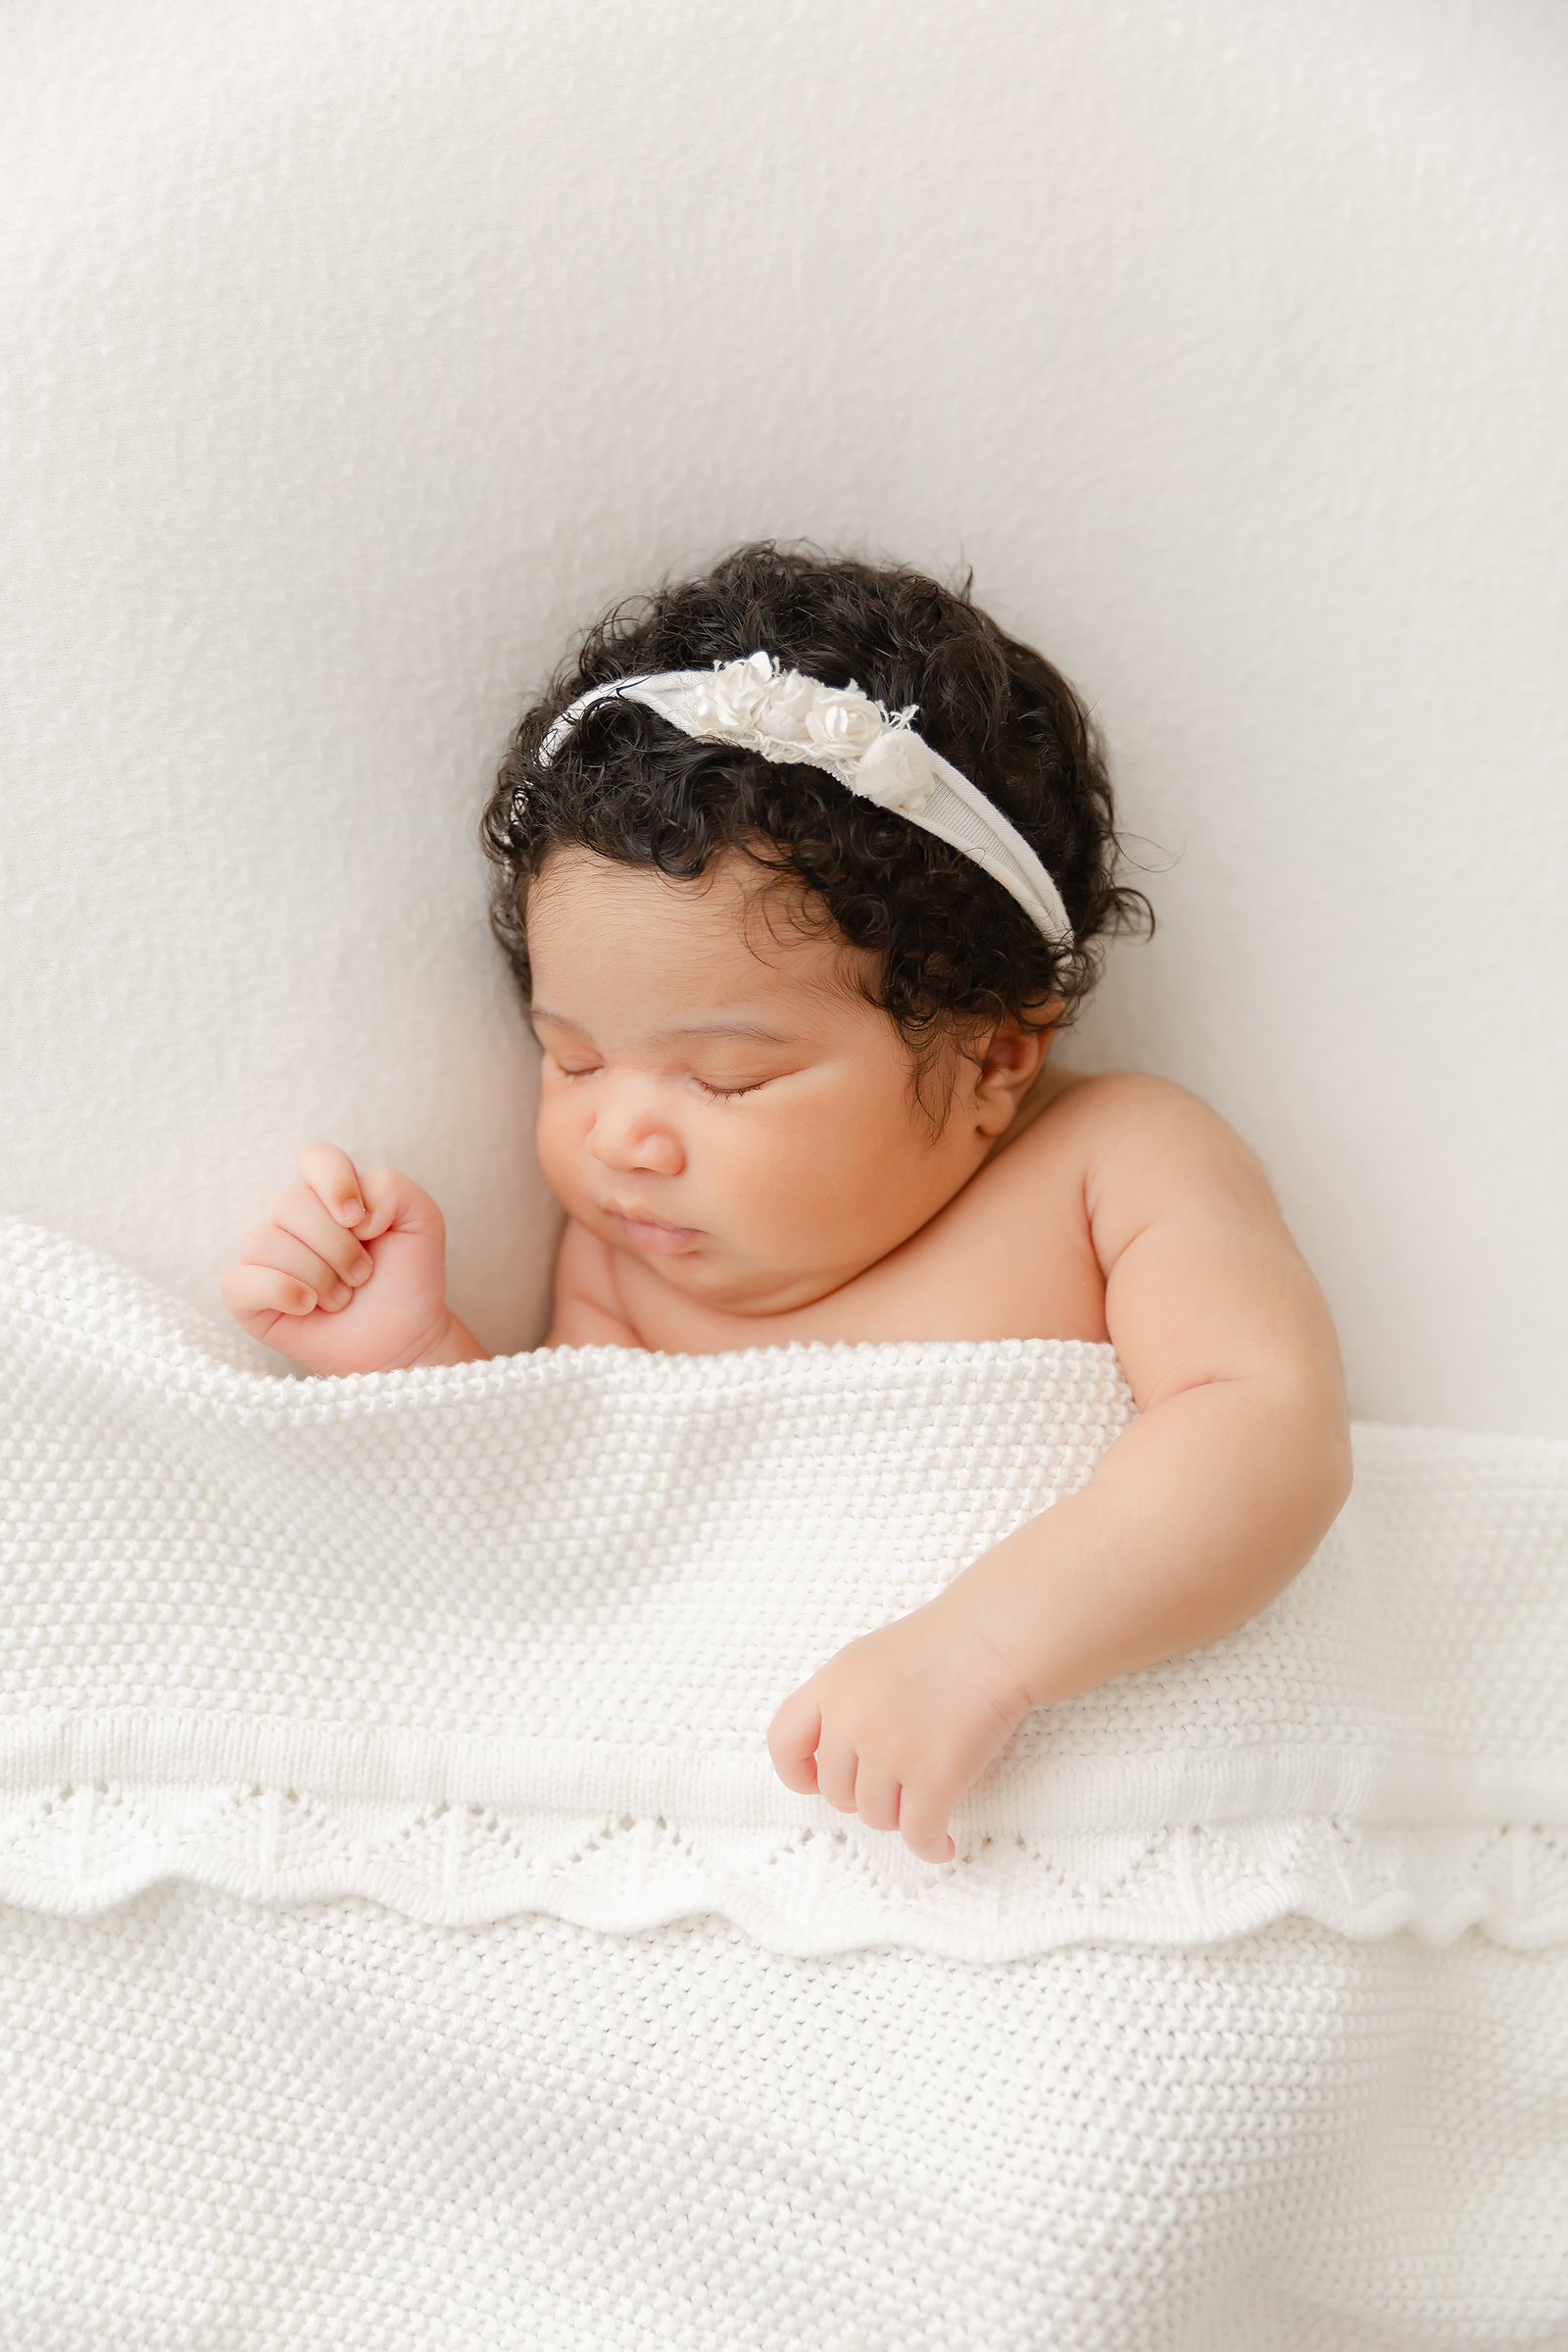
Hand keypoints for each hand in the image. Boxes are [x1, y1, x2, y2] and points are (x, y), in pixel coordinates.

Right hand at [220, 1143, 481, 1374]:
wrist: (404, 1338)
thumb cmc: (408, 1278)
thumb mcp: (422, 1221)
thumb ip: (392, 1188)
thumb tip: (349, 1210)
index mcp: (330, 1195)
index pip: (315, 1158)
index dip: (334, 1182)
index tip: (361, 1221)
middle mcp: (293, 1221)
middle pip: (290, 1203)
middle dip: (338, 1246)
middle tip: (363, 1275)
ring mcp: (267, 1259)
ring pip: (263, 1240)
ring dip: (317, 1275)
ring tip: (342, 1298)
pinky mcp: (249, 1298)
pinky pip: (237, 1282)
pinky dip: (279, 1291)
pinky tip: (309, 1307)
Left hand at [767, 1596, 1032, 1863]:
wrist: (995, 1637)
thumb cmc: (941, 1646)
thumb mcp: (869, 1660)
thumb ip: (843, 1707)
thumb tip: (836, 1781)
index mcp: (832, 1685)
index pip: (784, 1742)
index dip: (798, 1772)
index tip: (818, 1782)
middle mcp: (852, 1719)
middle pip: (836, 1791)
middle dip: (862, 1796)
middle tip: (894, 1786)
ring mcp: (891, 1749)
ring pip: (876, 1816)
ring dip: (899, 1817)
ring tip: (923, 1801)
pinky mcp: (933, 1776)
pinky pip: (918, 1833)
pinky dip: (930, 1846)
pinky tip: (942, 1844)